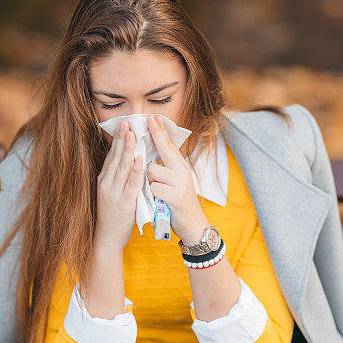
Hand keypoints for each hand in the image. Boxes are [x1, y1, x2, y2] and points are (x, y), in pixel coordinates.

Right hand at [94, 119, 144, 253]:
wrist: (107, 238)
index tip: (123, 125)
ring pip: (122, 167)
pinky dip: (136, 171)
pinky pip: (131, 184)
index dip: (117, 140)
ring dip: (128, 150)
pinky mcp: (124, 203)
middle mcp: (107, 184)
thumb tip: (126, 161)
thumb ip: (116, 178)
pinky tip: (140, 159)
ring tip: (133, 134)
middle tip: (126, 122)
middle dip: (121, 139)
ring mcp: (114, 193)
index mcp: (104, 180)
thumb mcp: (110, 193)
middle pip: (115, 157)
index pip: (111, 156)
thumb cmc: (111, 216)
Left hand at [145, 115, 207, 244]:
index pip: (169, 145)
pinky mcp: (175, 196)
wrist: (193, 225)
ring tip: (158, 192)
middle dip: (156, 133)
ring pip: (153, 170)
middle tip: (149, 118)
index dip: (160, 131)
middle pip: (165, 149)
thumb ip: (166, 168)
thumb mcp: (176, 182)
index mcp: (181, 166)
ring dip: (149, 181)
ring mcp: (180, 182)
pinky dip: (152, 195)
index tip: (153, 117)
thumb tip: (150, 155)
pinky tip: (160, 201)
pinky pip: (154, 187)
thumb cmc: (179, 202)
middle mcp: (182, 171)